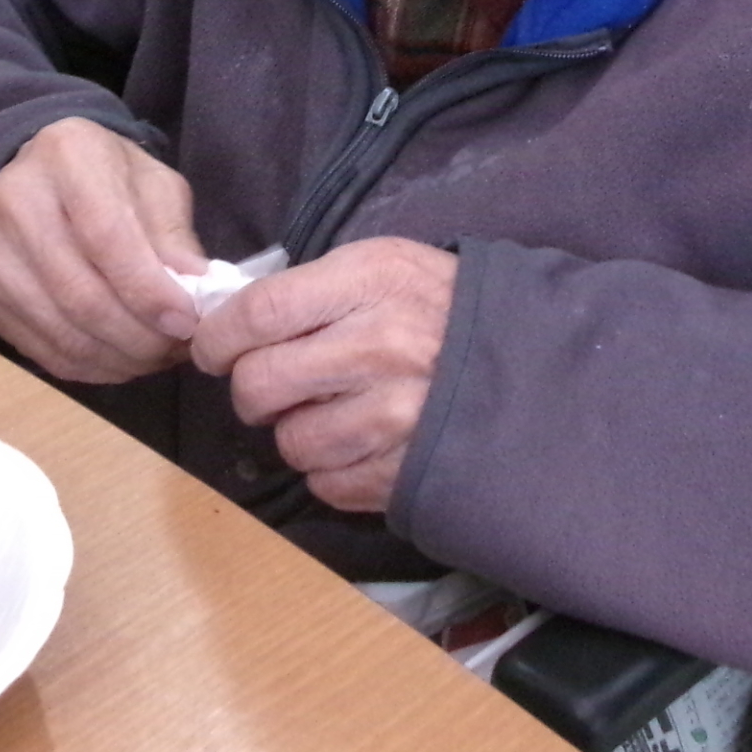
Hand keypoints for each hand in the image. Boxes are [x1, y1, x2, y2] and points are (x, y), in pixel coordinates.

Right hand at [0, 118, 206, 384]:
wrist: (37, 177)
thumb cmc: (108, 178)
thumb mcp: (153, 185)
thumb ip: (173, 235)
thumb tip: (194, 292)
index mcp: (67, 154)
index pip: (106, 236)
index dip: (148, 290)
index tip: (185, 322)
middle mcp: (14, 198)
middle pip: (80, 293)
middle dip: (138, 336)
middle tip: (177, 348)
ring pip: (61, 330)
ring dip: (118, 358)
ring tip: (156, 357)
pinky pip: (41, 349)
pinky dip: (89, 367)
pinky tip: (121, 360)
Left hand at [189, 238, 454, 513]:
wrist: (538, 366)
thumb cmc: (446, 309)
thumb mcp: (386, 268)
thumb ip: (312, 288)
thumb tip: (229, 321)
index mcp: (371, 282)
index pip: (257, 313)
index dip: (217, 337)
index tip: (212, 349)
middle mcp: (380, 346)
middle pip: (259, 383)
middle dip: (251, 390)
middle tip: (270, 386)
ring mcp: (396, 416)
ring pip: (290, 441)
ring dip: (295, 432)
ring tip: (328, 413)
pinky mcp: (405, 472)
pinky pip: (326, 483)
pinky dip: (331, 469)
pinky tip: (359, 443)